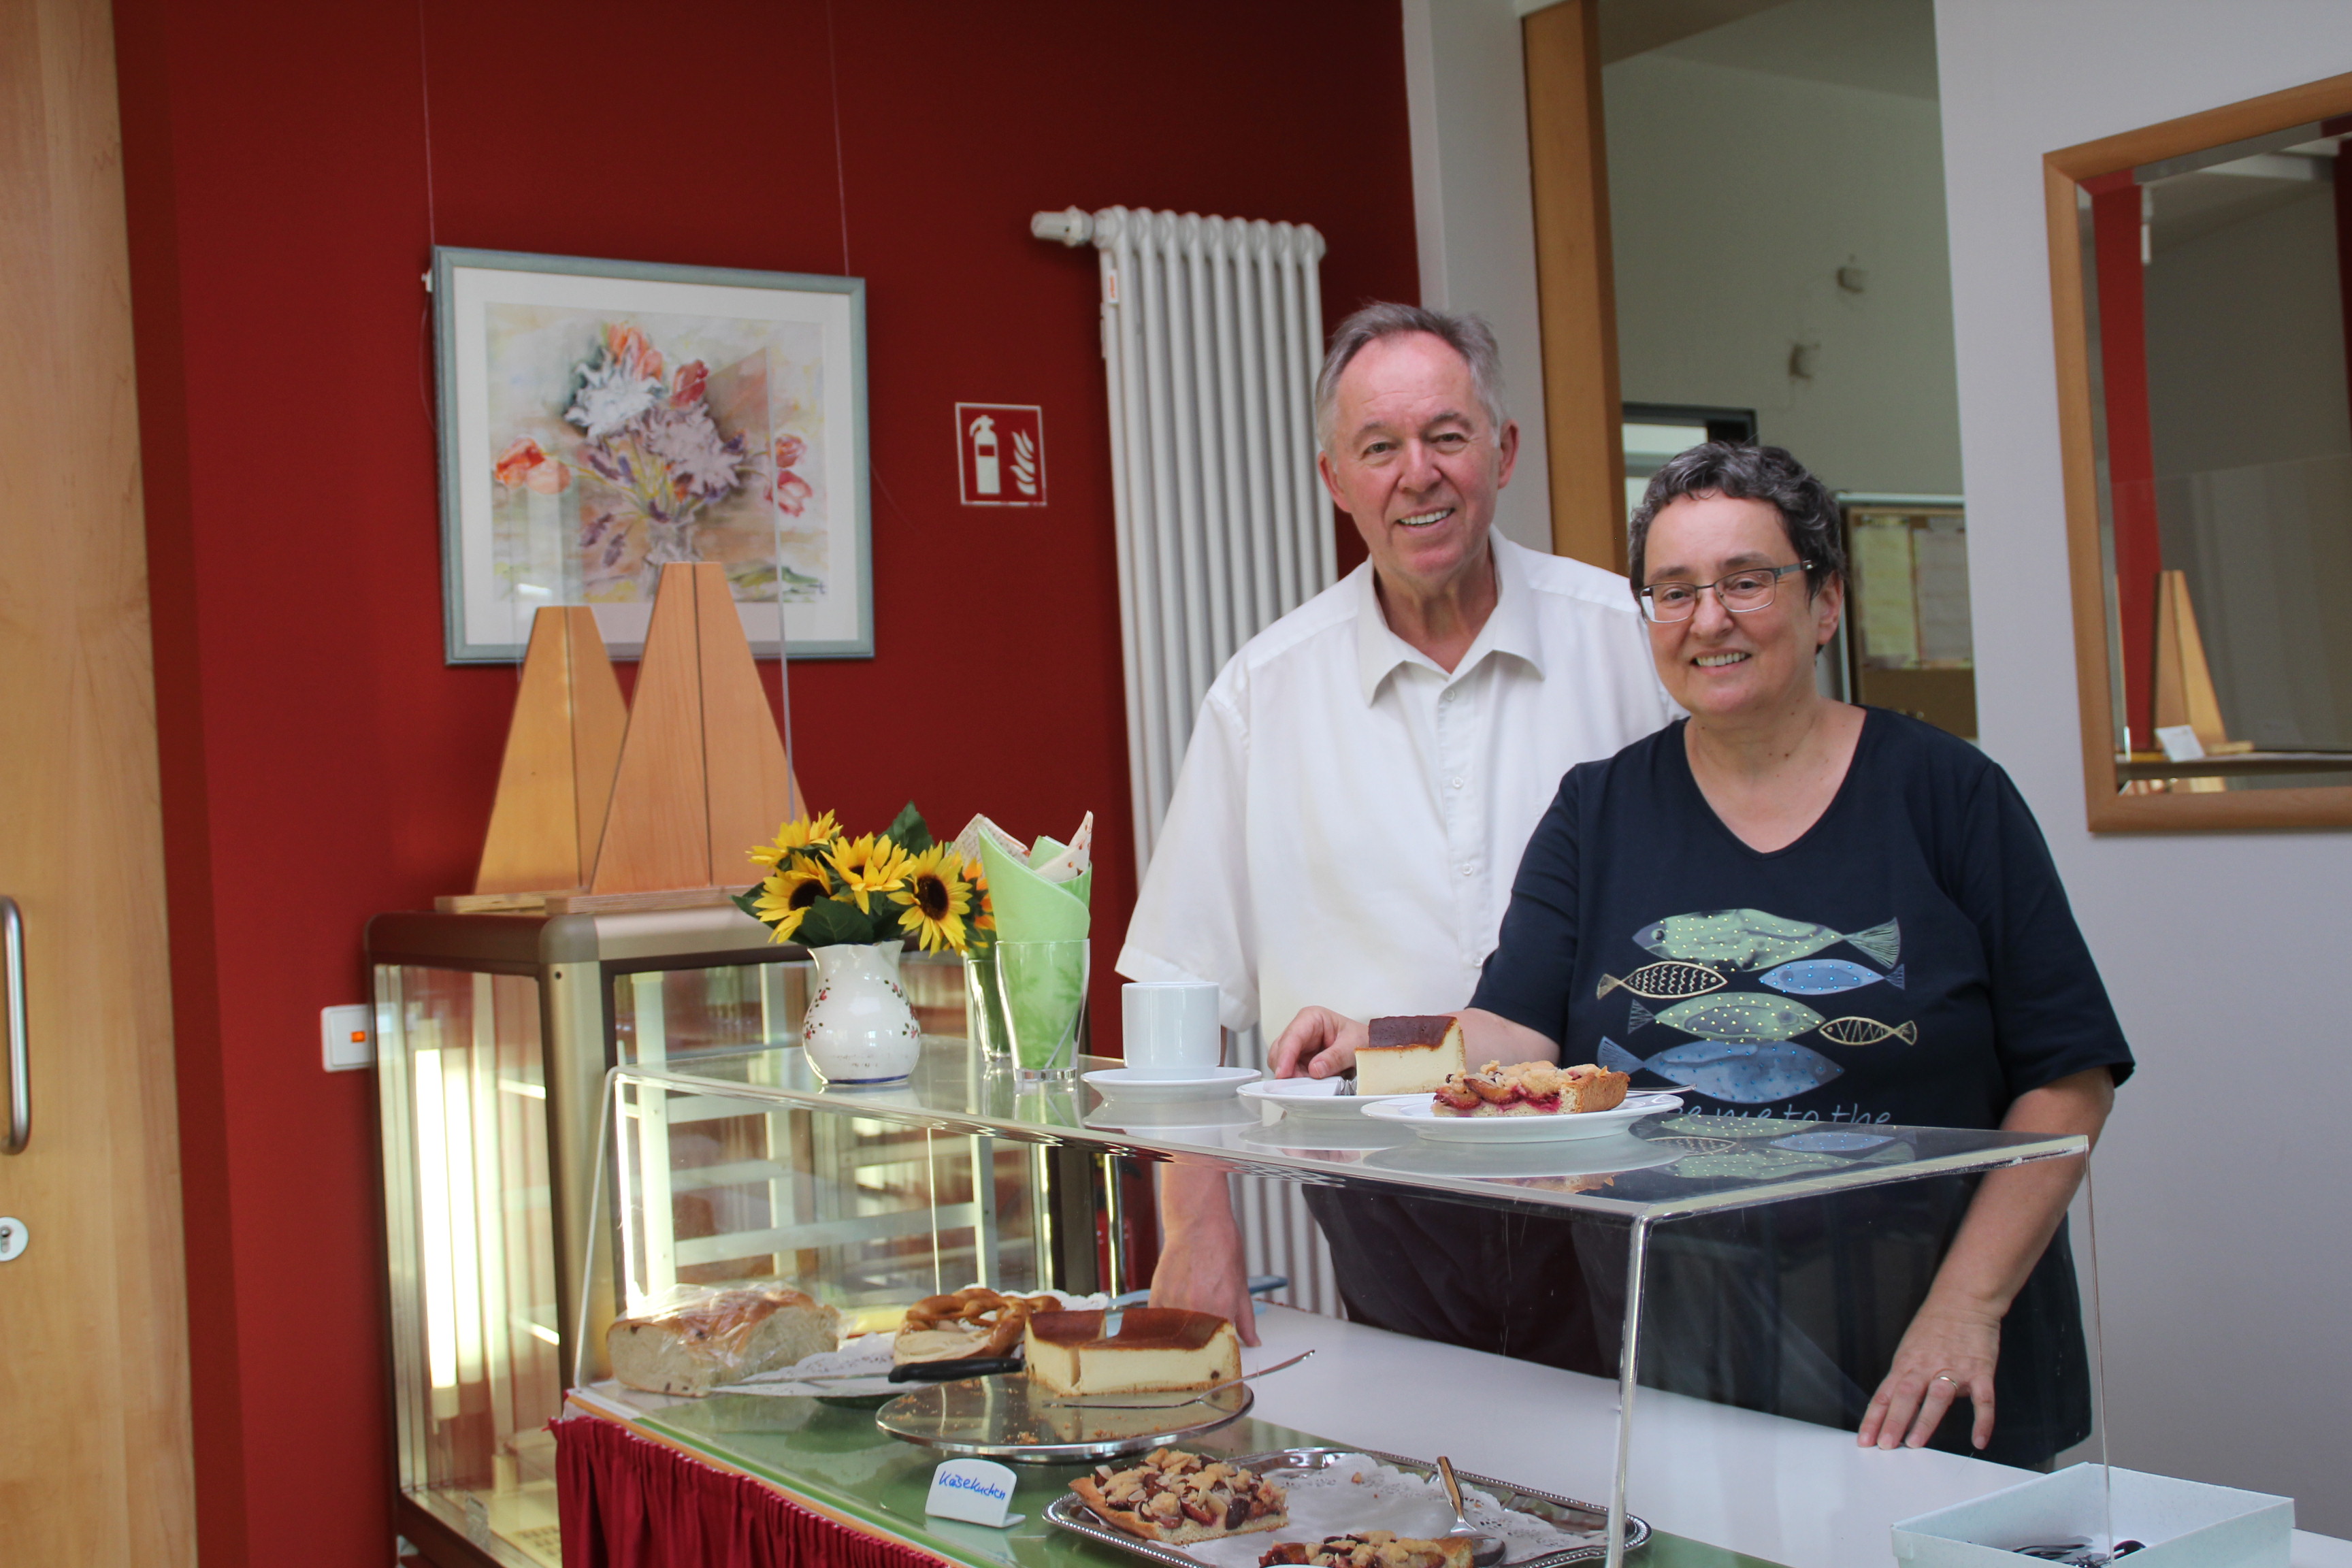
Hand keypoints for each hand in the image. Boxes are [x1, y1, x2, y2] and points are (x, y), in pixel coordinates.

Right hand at [1148, 1165, 1260, 1344]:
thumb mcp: (1241, 1287)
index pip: (1221, 1348)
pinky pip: (1160, 1324)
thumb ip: (1246, 1319)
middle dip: (1202, 1348)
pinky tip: (1174, 1315)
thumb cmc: (1222, 1250)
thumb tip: (1253, 1342)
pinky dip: (1166, 1325)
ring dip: (1183, 1337)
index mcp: (1222, 1312)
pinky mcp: (1157, 1298)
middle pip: (1197, 1347)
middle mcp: (1196, 1312)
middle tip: (1204, 1339)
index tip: (1221, 1350)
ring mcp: (1174, 1306)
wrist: (1198, 1225)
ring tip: (1189, 1324)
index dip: (1222, 1351)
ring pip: (1177, 1336)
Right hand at [1268, 1008, 1366, 1079]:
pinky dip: (1297, 1081)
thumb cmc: (1360, 1039)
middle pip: (1280, 1050)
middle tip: (1296, 1086)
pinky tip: (1308, 1085)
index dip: (1285, 1056)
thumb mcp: (1352, 1046)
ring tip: (1308, 1085)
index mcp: (1312, 1018)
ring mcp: (1299, 1046)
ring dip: (1291, 1077)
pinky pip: (1290, 1072)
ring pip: (1281, 1063)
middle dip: (1286, 1069)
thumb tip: (1315, 1069)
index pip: (1292, 1036)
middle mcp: (1301, 1030)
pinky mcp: (1300, 1060)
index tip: (1283, 1074)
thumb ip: (1334, 1058)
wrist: (1369, 1046)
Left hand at [1858, 1296, 2001, 1450]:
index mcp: (1906, 1363)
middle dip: (1893, 1422)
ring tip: (1915, 1443)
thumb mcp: (1910, 1349)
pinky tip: (1979, 1440)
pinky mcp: (1980, 1370)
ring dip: (1925, 1421)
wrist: (1964, 1300)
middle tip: (1885, 1445)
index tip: (1865, 1439)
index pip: (1885, 1395)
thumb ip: (1905, 1378)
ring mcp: (1954, 1369)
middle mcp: (1926, 1367)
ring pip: (1937, 1398)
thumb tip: (1897, 1407)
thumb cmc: (1935, 1325)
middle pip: (1905, 1396)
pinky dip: (1982, 1421)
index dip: (1874, 1419)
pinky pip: (1983, 1400)